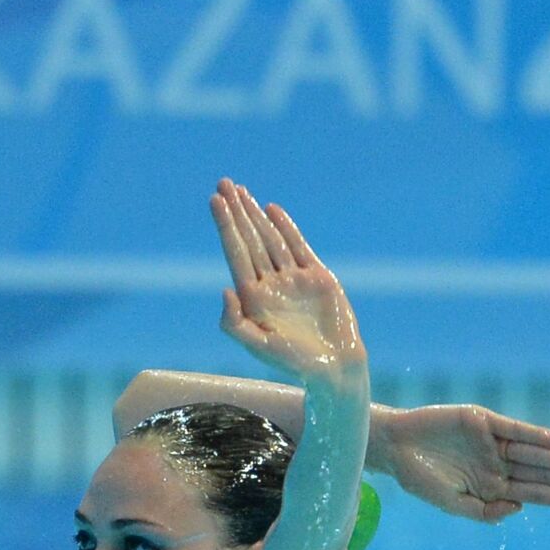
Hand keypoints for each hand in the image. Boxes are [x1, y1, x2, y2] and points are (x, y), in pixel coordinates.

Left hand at [210, 179, 364, 376]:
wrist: (334, 366)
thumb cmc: (294, 362)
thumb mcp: (258, 346)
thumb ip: (234, 323)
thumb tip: (225, 290)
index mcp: (253, 298)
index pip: (236, 253)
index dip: (225, 226)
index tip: (215, 201)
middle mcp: (271, 284)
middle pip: (249, 240)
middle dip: (236, 211)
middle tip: (223, 183)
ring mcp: (293, 279)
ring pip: (271, 238)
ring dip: (256, 214)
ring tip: (241, 191)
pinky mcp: (317, 277)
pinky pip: (298, 246)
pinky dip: (286, 227)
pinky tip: (272, 210)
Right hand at [376, 405, 549, 521]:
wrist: (392, 446)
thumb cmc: (418, 477)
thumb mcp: (450, 503)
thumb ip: (483, 511)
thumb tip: (518, 508)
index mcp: (492, 486)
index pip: (534, 494)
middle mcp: (497, 464)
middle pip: (540, 474)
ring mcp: (492, 442)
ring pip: (533, 453)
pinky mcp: (484, 420)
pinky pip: (515, 429)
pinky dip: (537, 436)